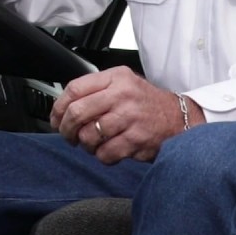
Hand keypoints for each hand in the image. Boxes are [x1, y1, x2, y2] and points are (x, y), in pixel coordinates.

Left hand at [50, 66, 201, 164]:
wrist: (179, 118)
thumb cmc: (145, 103)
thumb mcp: (123, 83)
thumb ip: (96, 89)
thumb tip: (62, 107)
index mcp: (116, 78)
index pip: (75, 89)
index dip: (59, 107)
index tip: (56, 118)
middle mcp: (122, 95)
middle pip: (77, 112)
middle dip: (66, 129)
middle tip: (68, 136)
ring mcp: (130, 117)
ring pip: (89, 136)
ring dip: (85, 145)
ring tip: (92, 143)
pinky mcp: (137, 139)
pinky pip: (105, 153)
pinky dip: (101, 156)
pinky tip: (108, 151)